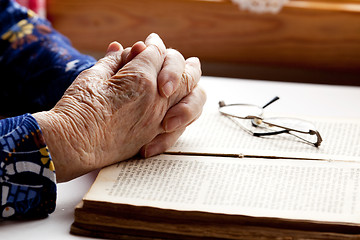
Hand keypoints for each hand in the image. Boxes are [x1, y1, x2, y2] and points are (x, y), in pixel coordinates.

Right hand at [34, 33, 205, 181]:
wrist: (73, 146)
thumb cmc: (78, 110)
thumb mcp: (93, 76)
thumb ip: (114, 61)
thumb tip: (124, 49)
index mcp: (141, 79)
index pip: (157, 53)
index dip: (152, 46)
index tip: (146, 45)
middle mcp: (157, 100)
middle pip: (185, 74)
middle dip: (180, 63)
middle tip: (172, 60)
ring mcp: (159, 120)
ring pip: (192, 99)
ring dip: (191, 85)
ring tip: (186, 80)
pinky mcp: (155, 137)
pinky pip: (181, 124)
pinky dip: (183, 113)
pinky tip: (177, 109)